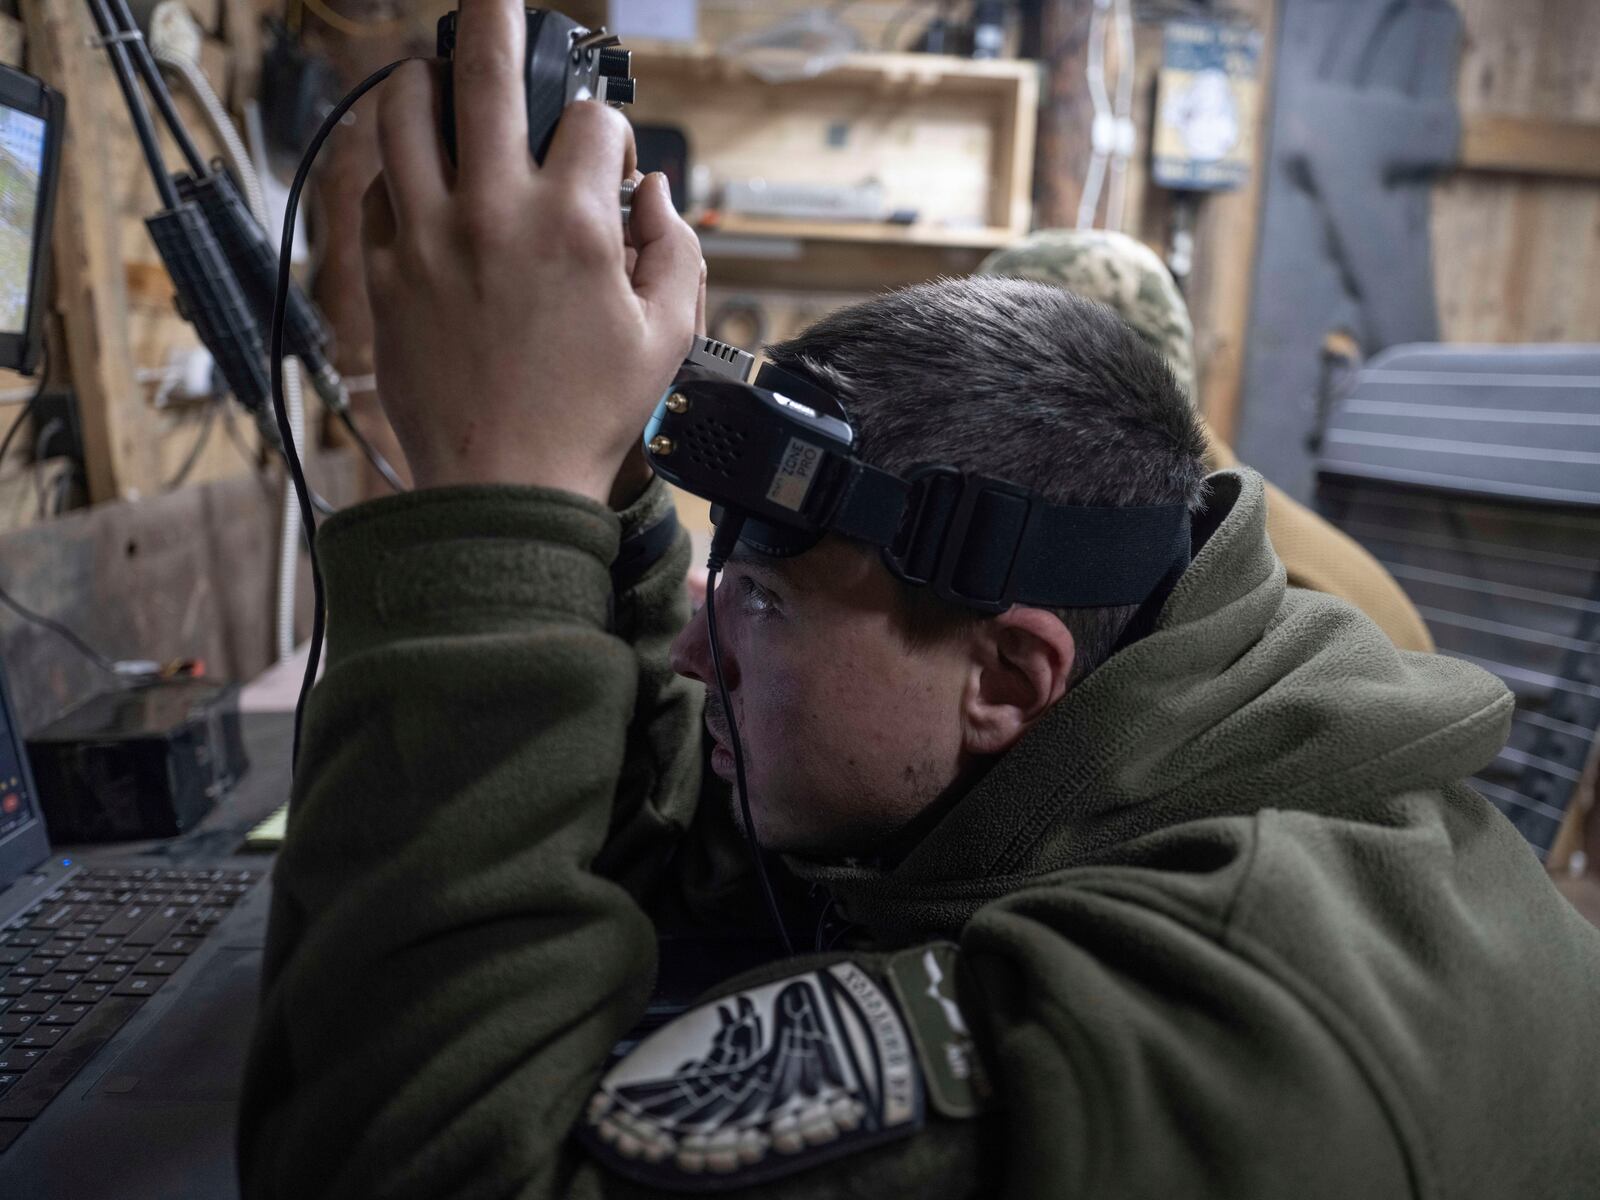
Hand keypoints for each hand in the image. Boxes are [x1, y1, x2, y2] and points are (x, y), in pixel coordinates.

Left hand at [361, 0, 701, 502]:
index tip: (608, 157)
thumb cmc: (589, 417)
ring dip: (423, 77)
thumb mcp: (668, 337)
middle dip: (495, 16)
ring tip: (435, 72)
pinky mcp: (384, 270)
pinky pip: (375, 185)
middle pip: (487, 70)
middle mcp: (495, 212)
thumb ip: (675, 248)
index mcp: (575, 225)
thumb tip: (653, 192)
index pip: (594, 123)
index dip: (611, 130)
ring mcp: (428, 236)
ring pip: (404, 109)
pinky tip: (416, 173)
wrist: (502, 485)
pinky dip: (394, 166)